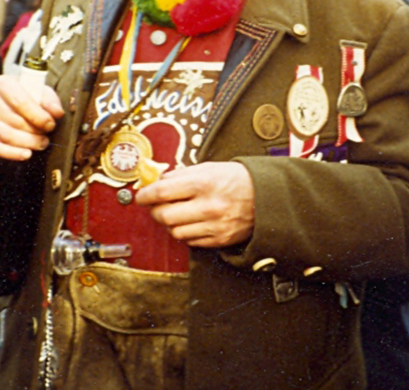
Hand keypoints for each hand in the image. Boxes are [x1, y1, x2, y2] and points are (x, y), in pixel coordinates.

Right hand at [0, 75, 64, 159]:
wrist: (6, 100)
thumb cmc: (27, 95)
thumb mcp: (40, 92)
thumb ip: (50, 101)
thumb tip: (58, 113)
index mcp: (3, 84)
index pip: (21, 102)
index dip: (38, 117)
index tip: (51, 124)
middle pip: (15, 121)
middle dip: (35, 132)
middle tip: (47, 136)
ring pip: (7, 136)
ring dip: (28, 143)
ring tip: (41, 143)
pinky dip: (12, 154)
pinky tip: (26, 154)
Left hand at [135, 162, 254, 247]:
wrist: (267, 197)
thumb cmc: (238, 179)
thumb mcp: (210, 167)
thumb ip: (183, 174)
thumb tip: (158, 180)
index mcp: (204, 183)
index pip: (162, 192)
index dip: (146, 195)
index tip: (141, 196)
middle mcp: (208, 205)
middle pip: (164, 215)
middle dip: (154, 210)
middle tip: (154, 205)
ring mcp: (213, 225)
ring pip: (174, 231)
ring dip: (169, 223)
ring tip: (174, 213)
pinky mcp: (219, 239)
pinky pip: (190, 241)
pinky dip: (185, 232)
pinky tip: (190, 222)